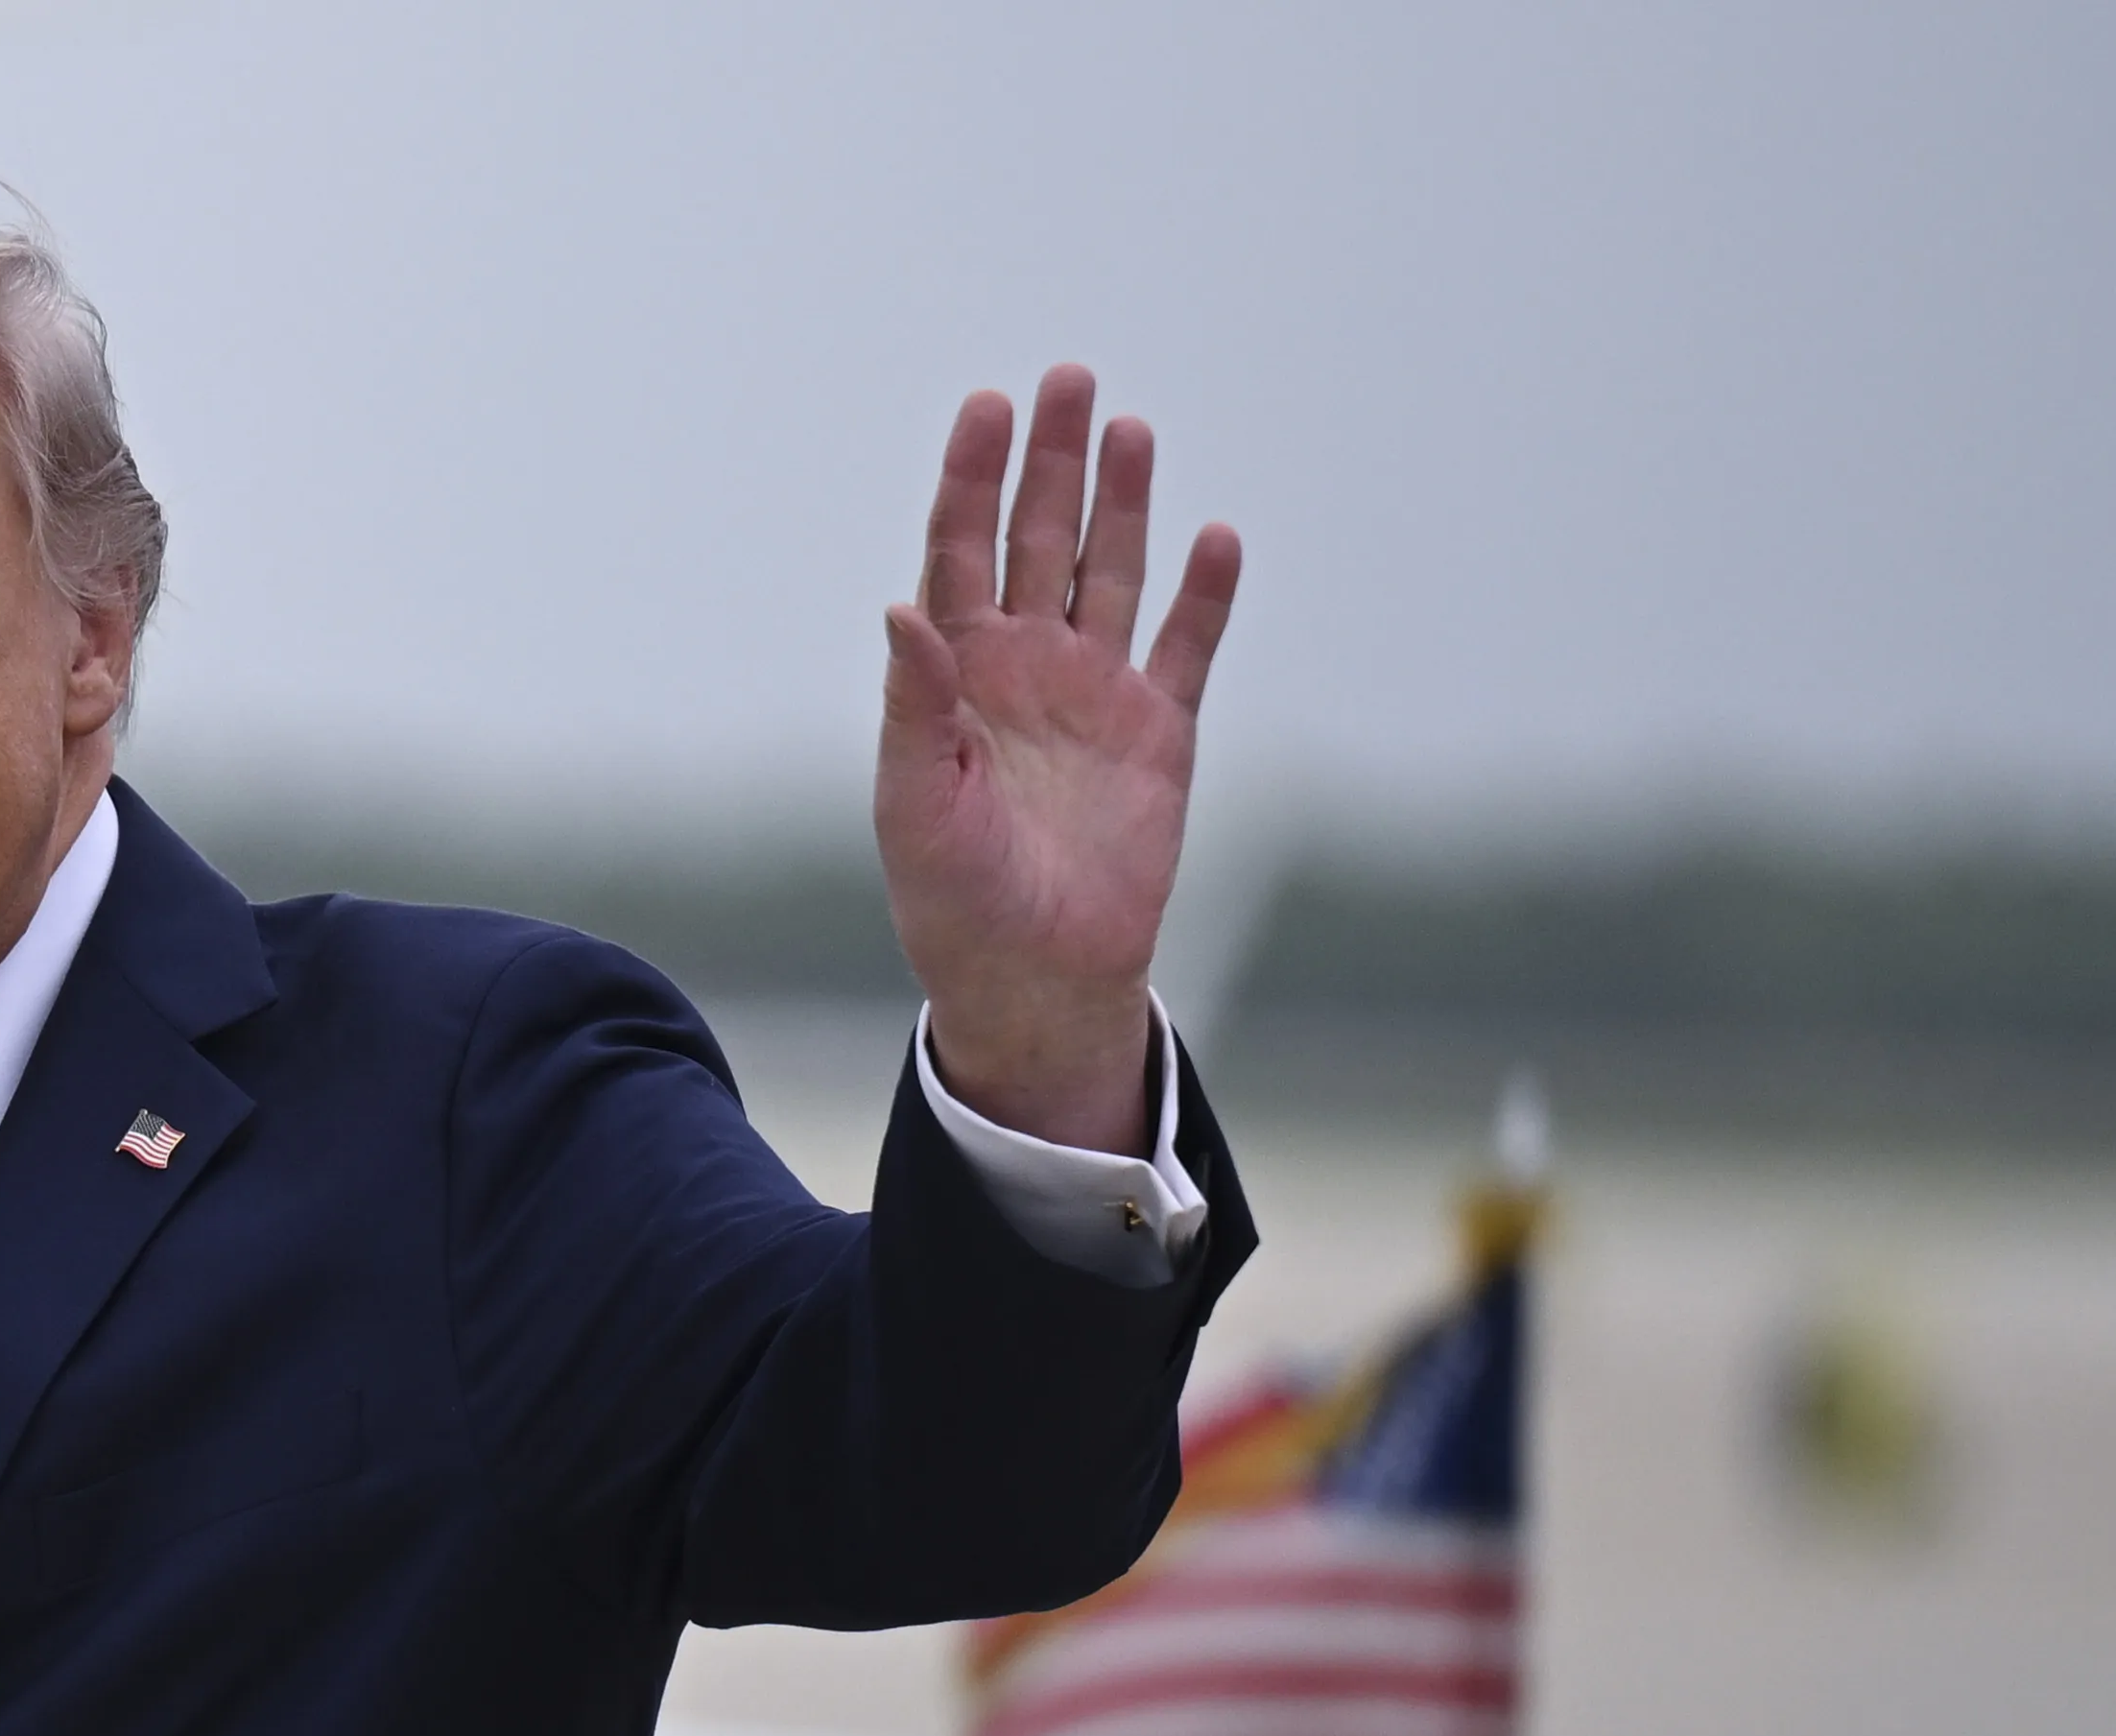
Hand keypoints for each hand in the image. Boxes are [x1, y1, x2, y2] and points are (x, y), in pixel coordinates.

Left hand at [877, 364, 1241, 1153]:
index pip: (959, 553)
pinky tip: (1216, 536)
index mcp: (954, 677)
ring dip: (1121, 503)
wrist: (1033, 977)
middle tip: (1067, 379)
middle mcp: (1023, 669)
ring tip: (1129, 427)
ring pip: (1111, 573)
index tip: (987, 407)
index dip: (971, 480)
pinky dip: (1204, 596)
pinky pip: (1185, 650)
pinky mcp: (1158, 736)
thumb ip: (914, 705)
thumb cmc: (952, 898)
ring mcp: (1093, 695)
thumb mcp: (916, 802)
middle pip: (1037, 540)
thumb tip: (900, 607)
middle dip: (1050, 462)